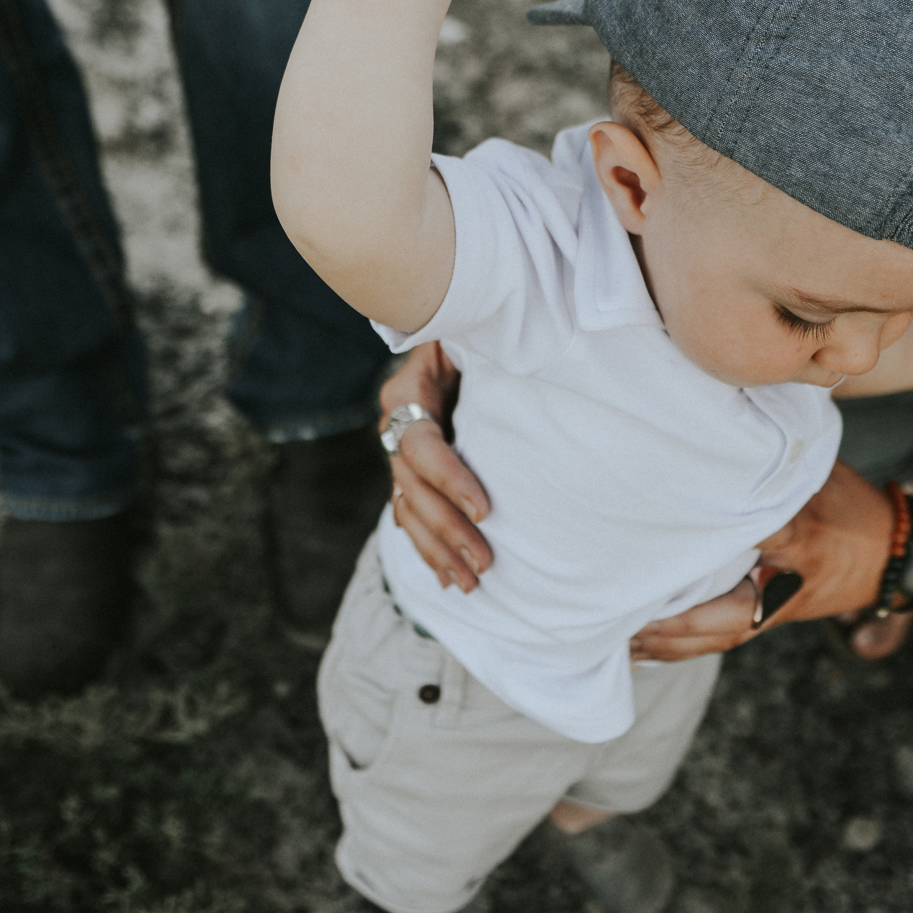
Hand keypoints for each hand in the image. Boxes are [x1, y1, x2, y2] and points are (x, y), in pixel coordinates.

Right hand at [380, 342, 492, 589]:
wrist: (455, 329)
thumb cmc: (474, 330)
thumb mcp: (471, 332)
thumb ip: (482, 346)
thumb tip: (517, 354)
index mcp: (408, 392)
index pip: (421, 445)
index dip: (449, 479)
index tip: (484, 510)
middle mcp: (396, 425)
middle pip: (412, 488)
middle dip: (447, 530)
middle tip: (485, 563)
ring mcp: (398, 452)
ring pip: (407, 510)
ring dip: (437, 550)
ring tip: (469, 584)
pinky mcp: (409, 472)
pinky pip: (411, 516)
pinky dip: (429, 548)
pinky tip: (448, 577)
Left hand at [629, 461, 893, 660]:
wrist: (897, 557)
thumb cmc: (849, 505)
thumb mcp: (817, 472)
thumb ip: (772, 463)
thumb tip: (715, 427)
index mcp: (801, 536)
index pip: (753, 538)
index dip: (709, 540)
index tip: (661, 534)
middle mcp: (788, 581)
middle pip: (726, 616)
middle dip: (673, 622)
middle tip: (620, 613)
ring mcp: (781, 609)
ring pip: (719, 638)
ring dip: (669, 644)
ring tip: (619, 640)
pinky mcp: (774, 621)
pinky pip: (724, 641)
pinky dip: (683, 647)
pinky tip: (644, 649)